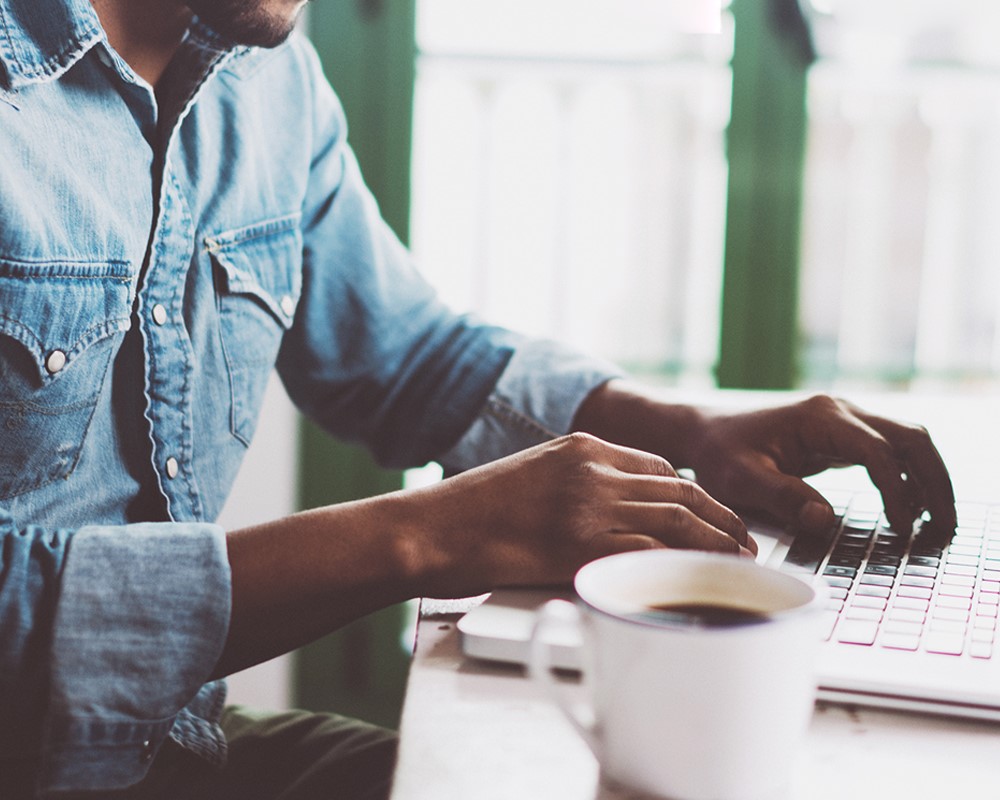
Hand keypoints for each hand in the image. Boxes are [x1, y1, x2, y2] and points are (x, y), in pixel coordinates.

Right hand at [408, 432, 754, 597]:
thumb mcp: (532, 478)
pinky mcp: (581, 544)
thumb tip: (614, 517)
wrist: (430, 529)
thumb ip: (576, 487)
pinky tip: (703, 580)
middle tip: (746, 543)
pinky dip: (686, 567)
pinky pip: (651, 553)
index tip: (714, 516)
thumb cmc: (472, 513)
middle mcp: (593, 469)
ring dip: (718, 544)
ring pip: (678, 520)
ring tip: (740, 564)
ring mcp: (589, 505)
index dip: (697, 496)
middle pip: (680, 491)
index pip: (659, 468)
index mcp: (581, 446)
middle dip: (722, 518)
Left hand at [574, 382, 956, 534]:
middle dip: (934, 482)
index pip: (878, 452)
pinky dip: (908, 478)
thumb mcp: (740, 479)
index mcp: (820, 417)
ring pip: (907, 442)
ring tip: (937, 525)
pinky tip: (911, 511)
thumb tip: (823, 520)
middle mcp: (840, 412)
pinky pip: (889, 452)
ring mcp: (844, 421)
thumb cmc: (718, 453)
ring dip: (928, 479)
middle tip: (944, 529)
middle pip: (910, 439)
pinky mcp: (841, 436)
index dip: (896, 491)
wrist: (701, 432)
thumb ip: (782, 497)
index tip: (901, 528)